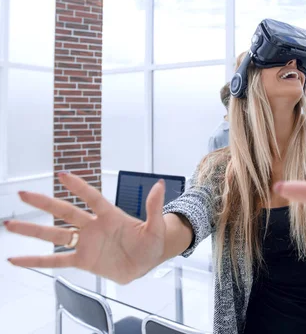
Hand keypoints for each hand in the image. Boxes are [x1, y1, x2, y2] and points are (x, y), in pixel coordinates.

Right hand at [5, 173, 167, 283]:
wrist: (147, 262)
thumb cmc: (152, 242)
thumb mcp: (156, 227)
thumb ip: (154, 207)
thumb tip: (160, 185)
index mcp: (110, 216)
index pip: (92, 199)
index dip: (79, 188)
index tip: (63, 175)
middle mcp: (93, 227)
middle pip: (65, 212)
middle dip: (45, 202)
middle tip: (23, 193)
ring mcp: (85, 243)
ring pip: (55, 235)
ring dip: (32, 229)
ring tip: (9, 223)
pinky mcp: (82, 260)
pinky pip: (55, 260)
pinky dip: (36, 260)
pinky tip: (16, 258)